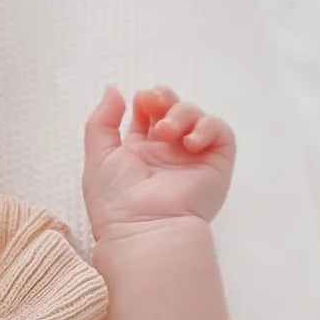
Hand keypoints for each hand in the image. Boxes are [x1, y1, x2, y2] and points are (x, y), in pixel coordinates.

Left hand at [83, 84, 236, 237]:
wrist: (142, 229)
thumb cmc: (116, 202)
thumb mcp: (98, 156)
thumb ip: (102, 121)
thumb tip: (113, 90)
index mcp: (141, 152)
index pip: (149, 114)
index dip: (146, 101)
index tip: (139, 102)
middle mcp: (168, 154)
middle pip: (174, 109)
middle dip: (165, 98)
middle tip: (154, 104)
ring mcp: (192, 159)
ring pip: (197, 116)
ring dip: (182, 113)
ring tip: (166, 131)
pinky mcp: (215, 164)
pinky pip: (220, 132)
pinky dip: (207, 127)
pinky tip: (190, 142)